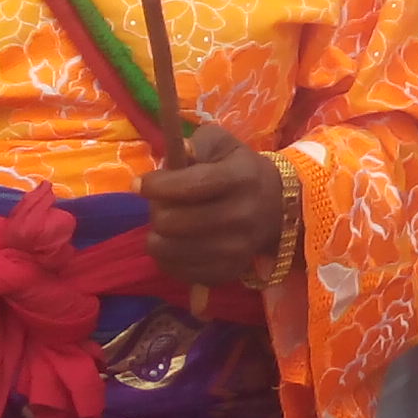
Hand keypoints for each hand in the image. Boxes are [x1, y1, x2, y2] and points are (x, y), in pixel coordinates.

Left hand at [142, 120, 287, 286]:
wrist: (277, 206)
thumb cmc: (240, 169)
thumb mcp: (222, 144)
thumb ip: (196, 144)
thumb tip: (172, 160)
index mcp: (240, 178)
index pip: (190, 186)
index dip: (157, 186)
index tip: (140, 184)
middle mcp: (242, 215)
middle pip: (175, 223)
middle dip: (156, 213)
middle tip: (159, 206)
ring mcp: (237, 249)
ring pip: (172, 251)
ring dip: (158, 238)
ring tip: (165, 227)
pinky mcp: (229, 272)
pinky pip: (181, 272)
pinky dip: (168, 259)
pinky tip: (174, 245)